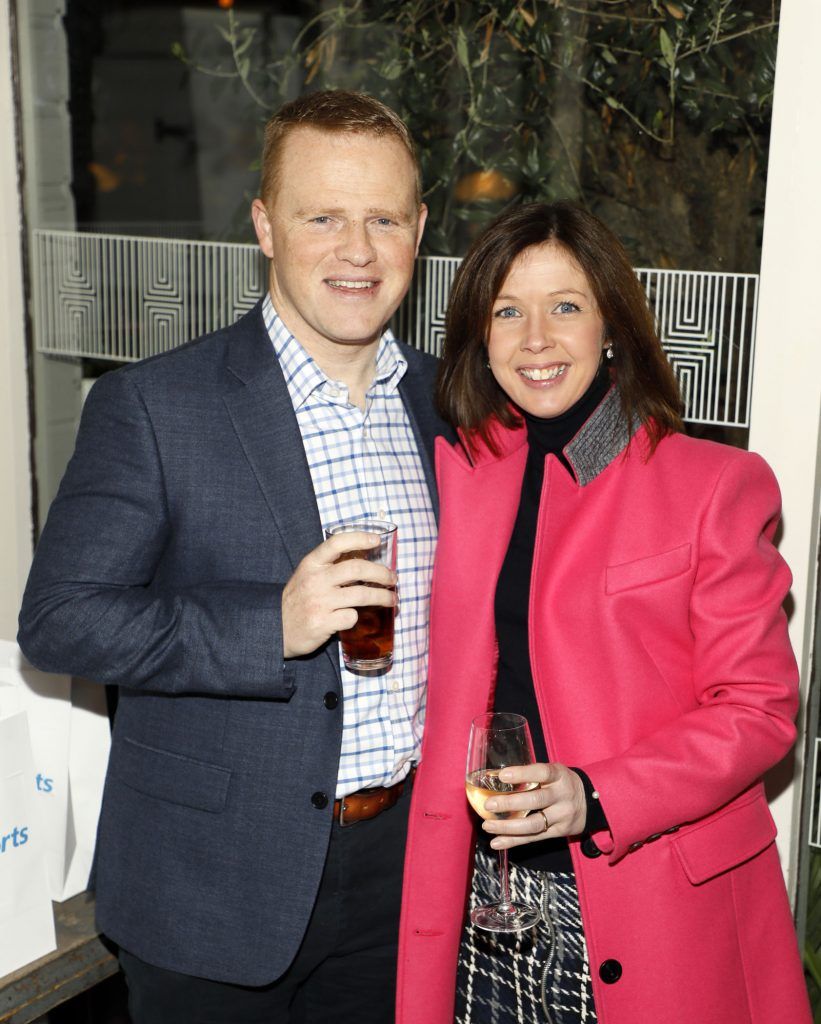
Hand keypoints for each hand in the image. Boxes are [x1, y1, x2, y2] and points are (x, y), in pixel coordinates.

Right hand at [282, 532, 396, 657]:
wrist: (275, 630)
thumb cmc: (298, 601)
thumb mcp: (306, 576)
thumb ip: (329, 567)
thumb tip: (365, 559)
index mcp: (311, 564)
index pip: (337, 543)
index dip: (359, 538)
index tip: (377, 540)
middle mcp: (315, 580)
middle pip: (357, 569)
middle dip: (381, 573)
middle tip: (393, 578)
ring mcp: (319, 602)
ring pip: (361, 595)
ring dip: (382, 596)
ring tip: (392, 599)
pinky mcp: (323, 622)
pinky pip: (351, 617)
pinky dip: (356, 617)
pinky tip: (352, 618)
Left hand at [482, 763, 586, 849]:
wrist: (590, 801)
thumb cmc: (561, 783)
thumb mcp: (553, 772)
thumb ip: (530, 774)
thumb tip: (493, 776)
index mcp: (559, 775)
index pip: (541, 772)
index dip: (522, 774)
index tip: (502, 776)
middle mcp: (562, 795)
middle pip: (536, 800)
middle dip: (510, 803)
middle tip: (489, 804)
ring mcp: (562, 815)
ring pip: (534, 824)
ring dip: (508, 827)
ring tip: (487, 826)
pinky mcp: (559, 832)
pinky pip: (534, 838)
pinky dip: (514, 841)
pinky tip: (497, 842)